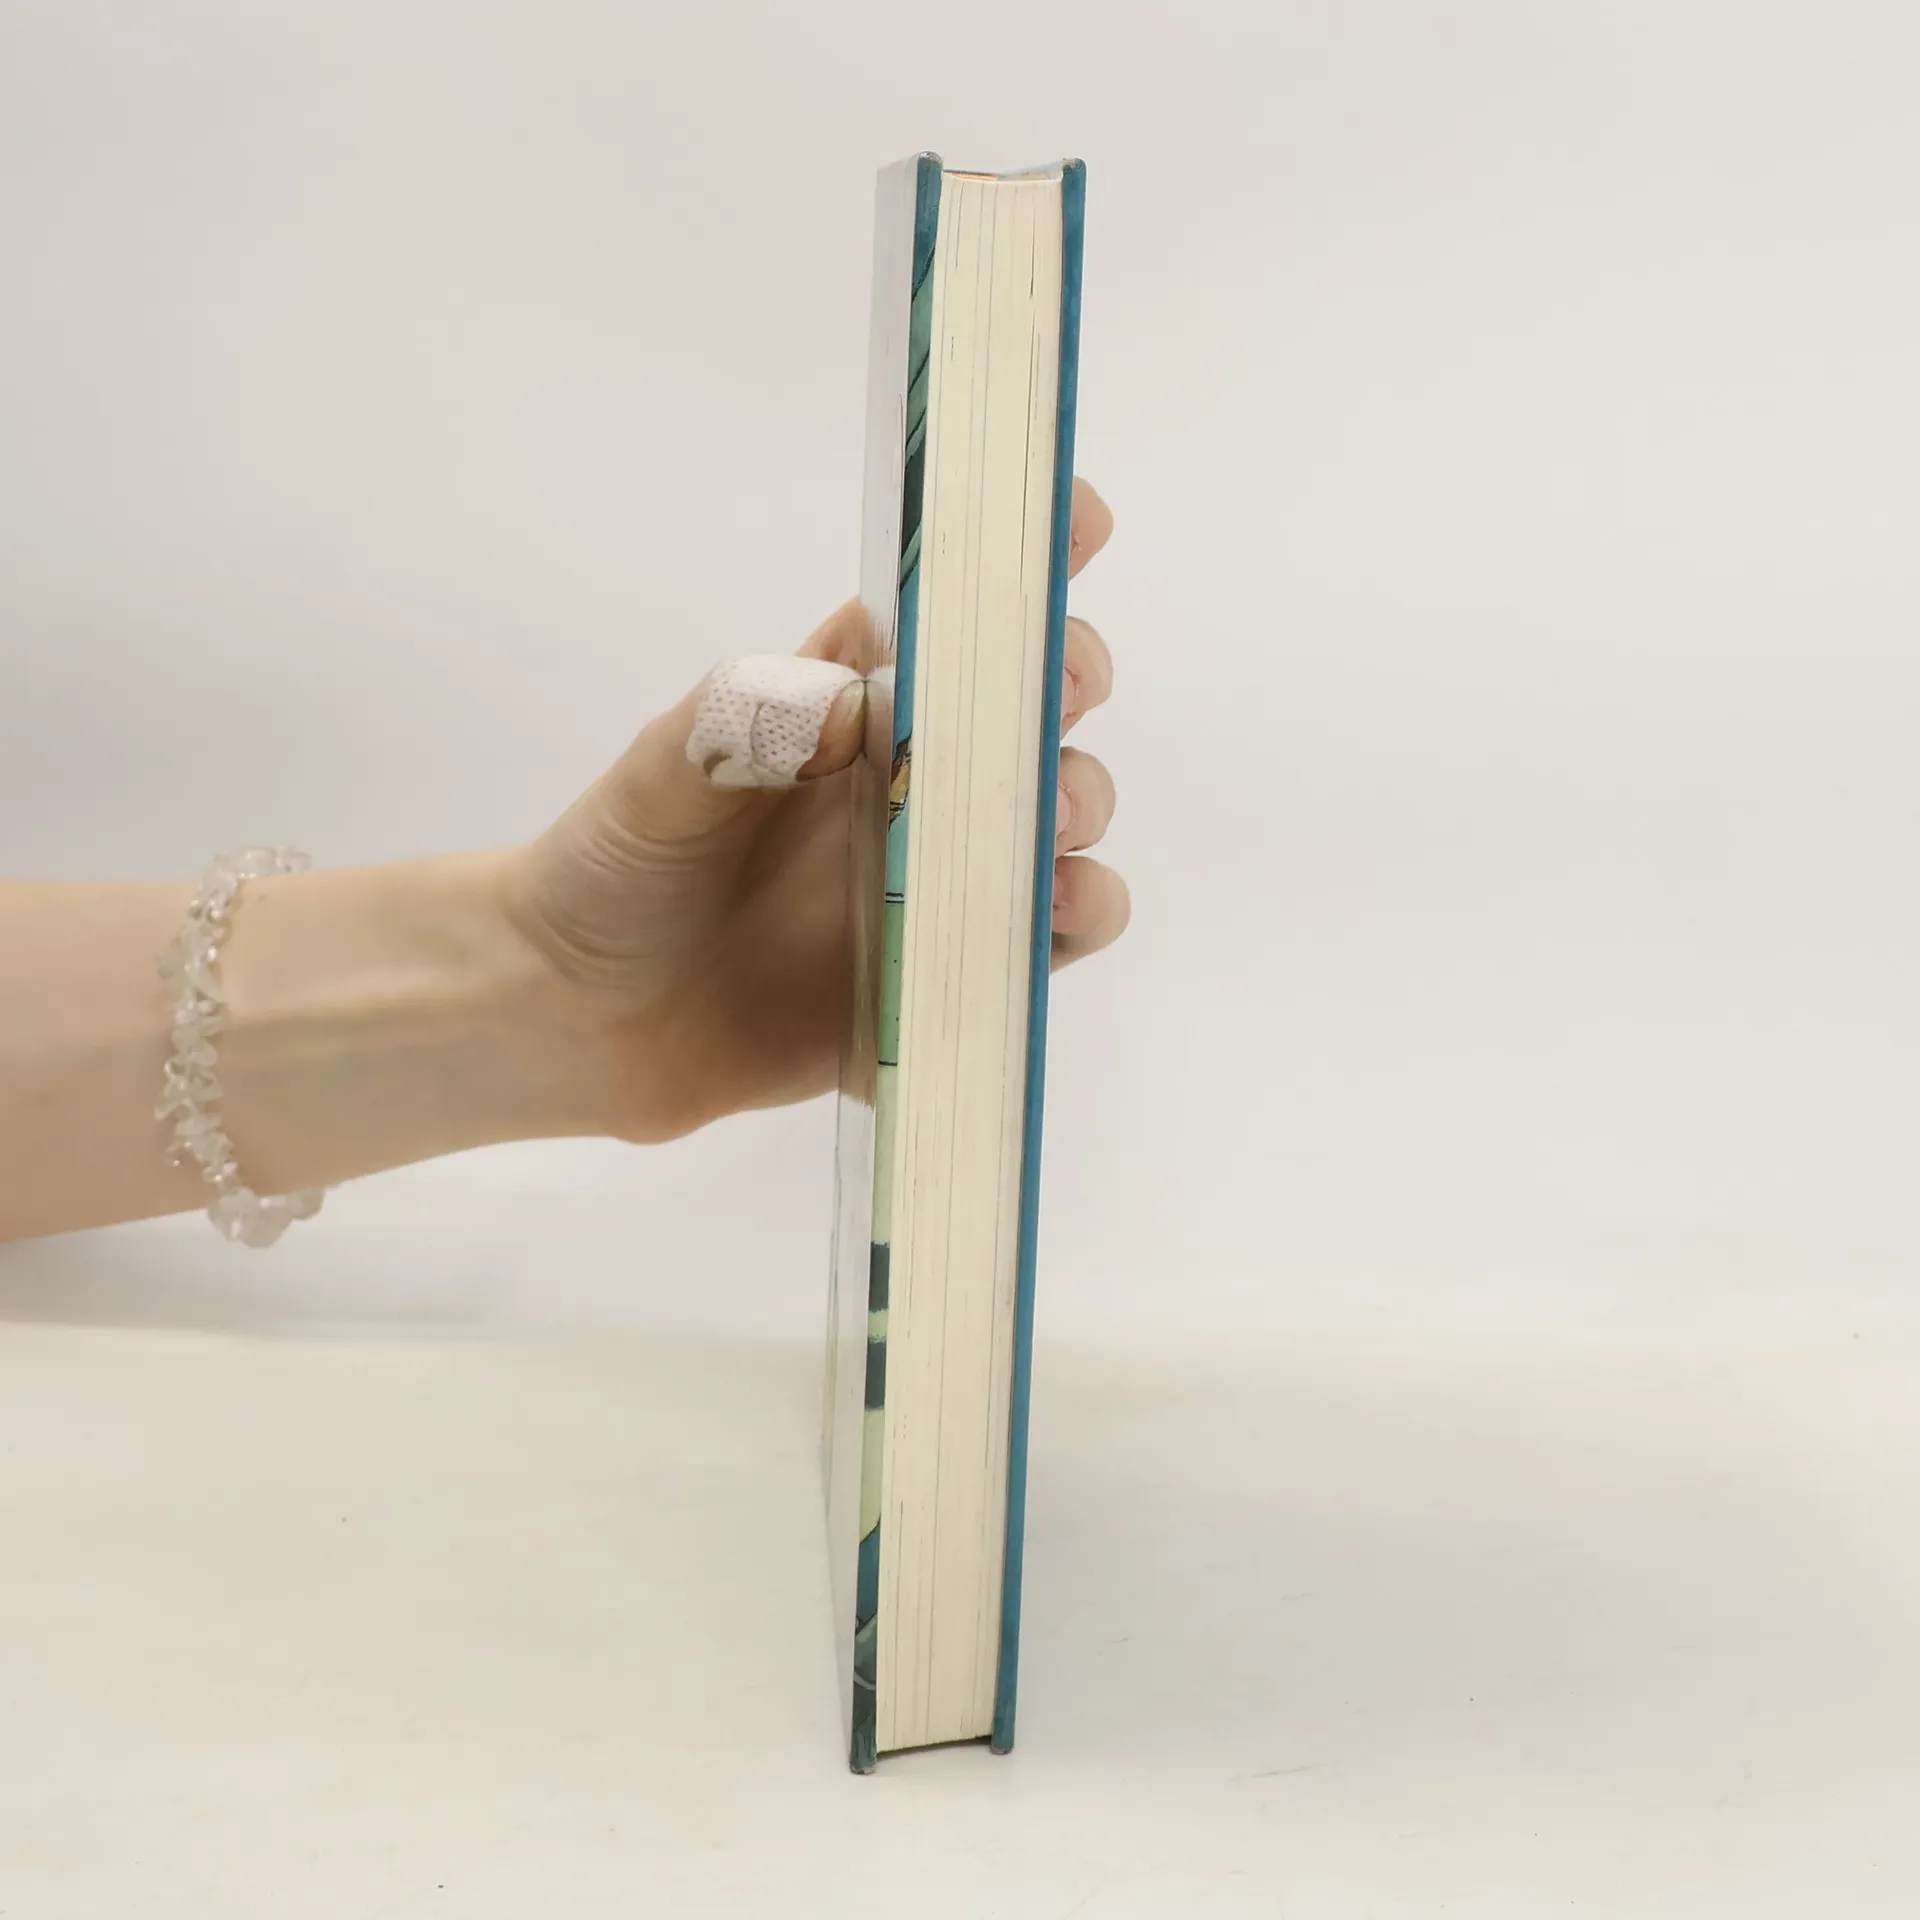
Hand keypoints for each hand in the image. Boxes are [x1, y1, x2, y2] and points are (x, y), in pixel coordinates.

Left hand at [502, 479, 1126, 1143]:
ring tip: (1050, 817)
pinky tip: (1053, 908)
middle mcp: (911, 777)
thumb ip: (741, 722)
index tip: (1070, 520)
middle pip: (1032, 700)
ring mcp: (941, 875)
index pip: (948, 605)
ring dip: (1081, 799)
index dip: (1019, 556)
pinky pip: (1048, 938)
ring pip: (1060, 812)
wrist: (586, 1020)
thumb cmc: (614, 872)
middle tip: (1054, 691)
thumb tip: (857, 703)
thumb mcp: (655, 776)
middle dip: (1067, 676)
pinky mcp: (952, 970)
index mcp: (848, 700)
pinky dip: (1079, 914)